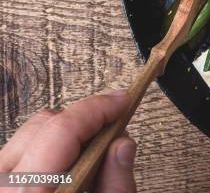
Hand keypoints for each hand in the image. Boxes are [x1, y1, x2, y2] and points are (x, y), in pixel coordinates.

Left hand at [0, 89, 136, 192]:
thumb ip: (115, 185)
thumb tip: (122, 145)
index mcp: (27, 192)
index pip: (62, 129)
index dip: (98, 108)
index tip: (122, 101)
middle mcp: (2, 184)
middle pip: (46, 123)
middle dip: (86, 120)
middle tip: (116, 128)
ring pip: (31, 132)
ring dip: (66, 135)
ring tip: (93, 157)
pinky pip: (19, 151)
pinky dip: (48, 150)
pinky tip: (70, 167)